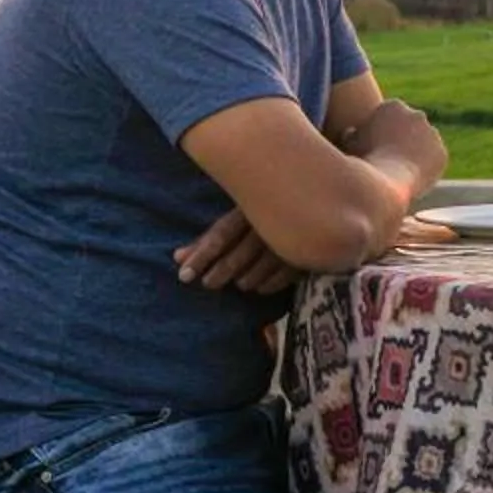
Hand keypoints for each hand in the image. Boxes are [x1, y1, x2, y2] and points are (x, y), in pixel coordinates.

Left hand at [174, 207, 302, 293]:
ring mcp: (290, 236)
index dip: (200, 256)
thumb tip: (176, 258)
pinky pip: (287, 273)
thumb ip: (207, 240)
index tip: (183, 275)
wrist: (315, 204)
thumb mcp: (236, 220)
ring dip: (246, 279)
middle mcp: (268, 220)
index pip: (220, 234)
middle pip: (239, 253)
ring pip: (263, 265)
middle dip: (220, 271)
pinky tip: (261, 288)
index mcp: (249, 208)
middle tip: (208, 284)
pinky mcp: (308, 251)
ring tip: (239, 285)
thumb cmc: (266, 210)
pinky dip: (271, 283)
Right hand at [352, 99, 448, 194]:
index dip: (383, 131)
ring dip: (417, 151)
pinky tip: (413, 177)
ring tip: (402, 169)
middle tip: (392, 156)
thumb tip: (351, 132)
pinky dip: (426, 167)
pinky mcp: (441, 152)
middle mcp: (416, 115)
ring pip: (424, 143)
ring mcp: (432, 133)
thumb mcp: (348, 143)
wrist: (385, 178)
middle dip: (403, 138)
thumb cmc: (362, 158)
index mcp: (393, 107)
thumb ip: (351, 135)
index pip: (390, 116)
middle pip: (410, 126)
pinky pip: (433, 160)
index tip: (378, 144)